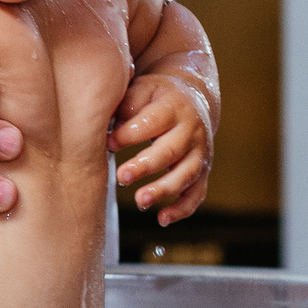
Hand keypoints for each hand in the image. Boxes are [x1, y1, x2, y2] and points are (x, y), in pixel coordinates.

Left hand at [111, 71, 212, 226]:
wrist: (194, 98)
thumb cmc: (157, 96)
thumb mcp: (142, 89)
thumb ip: (125, 105)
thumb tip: (104, 127)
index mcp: (173, 107)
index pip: (152, 121)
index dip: (130, 134)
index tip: (109, 143)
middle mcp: (191, 130)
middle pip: (170, 151)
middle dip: (146, 166)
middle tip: (122, 176)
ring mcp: (200, 152)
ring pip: (186, 174)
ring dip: (163, 190)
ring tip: (140, 201)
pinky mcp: (203, 171)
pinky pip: (196, 193)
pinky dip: (181, 208)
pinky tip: (162, 219)